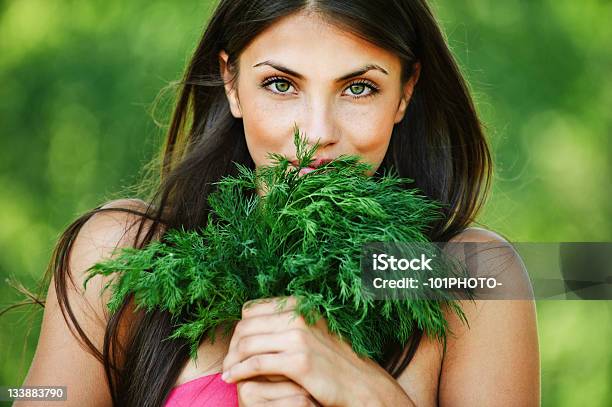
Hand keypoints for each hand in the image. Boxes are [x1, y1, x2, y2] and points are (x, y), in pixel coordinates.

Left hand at [222, 296, 411, 405]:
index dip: (240, 328)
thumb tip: (248, 324)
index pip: (251, 309)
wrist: (359, 383)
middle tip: (228, 363)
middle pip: (246, 325)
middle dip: (232, 345)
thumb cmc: (331, 360)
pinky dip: (239, 371)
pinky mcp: (298, 361)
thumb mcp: (310, 331)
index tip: (236, 346)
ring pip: (247, 344)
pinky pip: (256, 363)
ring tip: (227, 373)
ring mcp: (298, 338)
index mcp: (298, 305)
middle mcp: (297, 316)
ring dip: (232, 360)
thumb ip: (283, 324)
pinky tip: (233, 379)